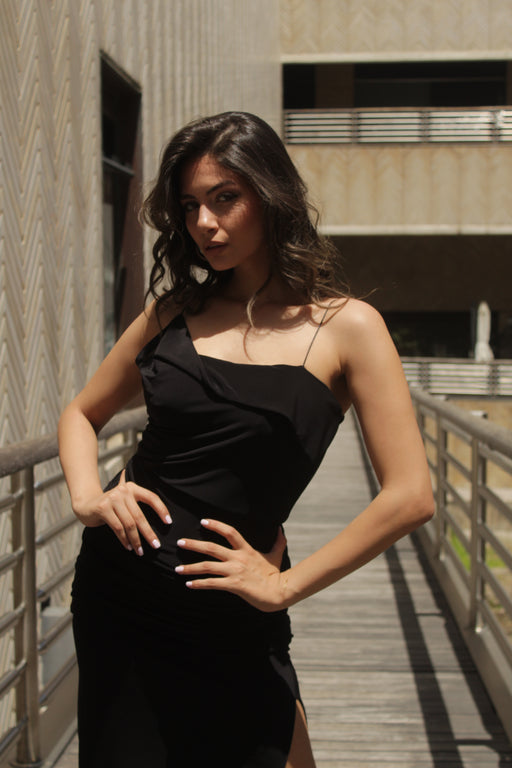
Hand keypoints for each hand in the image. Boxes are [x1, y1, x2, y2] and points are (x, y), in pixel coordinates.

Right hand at [74, 470, 170, 554]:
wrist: (86, 504)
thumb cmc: (110, 505)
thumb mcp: (124, 498)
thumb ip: (137, 499)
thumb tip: (160, 509)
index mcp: (132, 487)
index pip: (151, 497)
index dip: (161, 510)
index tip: (169, 523)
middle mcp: (123, 491)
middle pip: (140, 515)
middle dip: (149, 532)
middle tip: (156, 545)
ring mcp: (112, 498)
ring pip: (129, 524)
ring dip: (136, 540)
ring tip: (140, 551)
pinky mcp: (103, 508)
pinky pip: (117, 527)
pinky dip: (124, 539)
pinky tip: (128, 547)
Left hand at [174, 519, 289, 611]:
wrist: (280, 592)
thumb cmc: (276, 575)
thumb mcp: (276, 555)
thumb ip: (277, 542)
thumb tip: (281, 530)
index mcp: (246, 549)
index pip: (229, 532)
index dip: (216, 525)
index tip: (203, 521)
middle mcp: (238, 558)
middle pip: (211, 548)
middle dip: (194, 545)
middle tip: (179, 542)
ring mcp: (235, 571)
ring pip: (208, 566)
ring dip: (191, 567)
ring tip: (177, 569)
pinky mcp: (234, 585)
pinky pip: (212, 583)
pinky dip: (199, 584)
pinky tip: (189, 584)